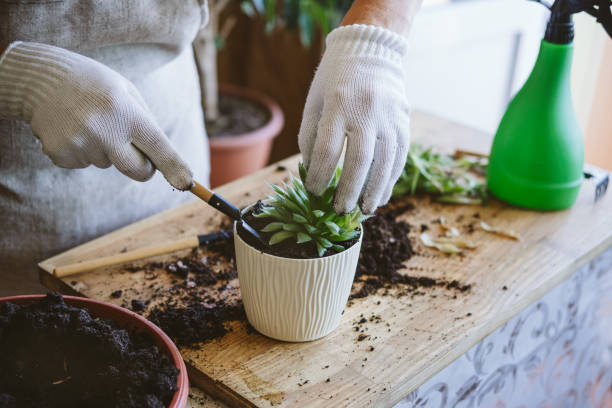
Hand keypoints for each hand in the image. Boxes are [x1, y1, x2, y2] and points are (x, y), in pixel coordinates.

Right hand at [0, 42, 192, 189]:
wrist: (40, 79)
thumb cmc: (94, 84)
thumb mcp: (127, 92)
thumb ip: (147, 124)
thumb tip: (166, 161)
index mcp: (125, 111)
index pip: (158, 147)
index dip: (174, 167)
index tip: (187, 182)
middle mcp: (104, 130)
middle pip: (138, 171)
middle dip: (143, 166)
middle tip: (132, 146)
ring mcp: (80, 144)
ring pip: (109, 164)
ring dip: (105, 149)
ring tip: (88, 121)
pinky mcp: (61, 155)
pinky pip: (85, 163)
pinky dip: (84, 151)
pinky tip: (72, 128)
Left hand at [298, 25, 410, 213]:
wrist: (371, 50)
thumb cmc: (335, 79)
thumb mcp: (315, 100)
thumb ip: (311, 134)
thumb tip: (311, 171)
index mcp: (337, 104)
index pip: (327, 149)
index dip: (319, 175)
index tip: (313, 192)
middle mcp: (366, 110)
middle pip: (359, 160)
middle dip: (348, 190)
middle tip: (340, 210)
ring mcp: (389, 117)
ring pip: (384, 162)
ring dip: (374, 191)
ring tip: (365, 210)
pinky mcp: (403, 122)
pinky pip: (399, 157)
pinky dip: (390, 179)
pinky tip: (382, 195)